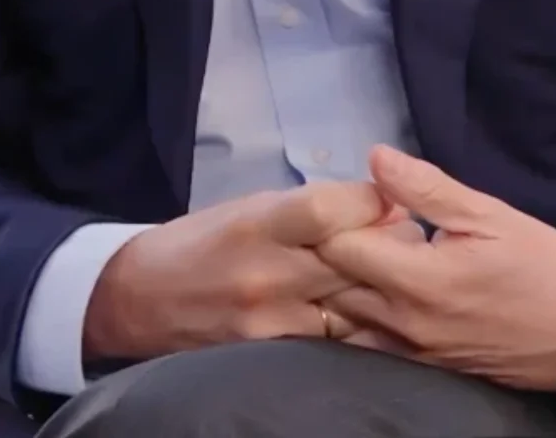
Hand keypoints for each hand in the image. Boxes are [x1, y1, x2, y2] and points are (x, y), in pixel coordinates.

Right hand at [84, 181, 417, 363]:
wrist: (142, 300)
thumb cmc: (197, 243)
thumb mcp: (244, 210)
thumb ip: (301, 212)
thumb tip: (367, 206)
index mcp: (257, 223)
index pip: (331, 210)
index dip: (371, 202)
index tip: (389, 199)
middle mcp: (269, 272)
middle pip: (355, 259)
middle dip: (393, 245)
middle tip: (414, 238)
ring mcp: (276, 321)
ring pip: (356, 307)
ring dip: (387, 290)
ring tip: (402, 279)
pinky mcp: (278, 356)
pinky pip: (338, 342)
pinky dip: (360, 327)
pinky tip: (373, 317)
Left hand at [318, 147, 555, 391]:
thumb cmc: (539, 264)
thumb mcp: (488, 215)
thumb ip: (426, 189)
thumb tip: (375, 157)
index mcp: (420, 282)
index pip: (337, 248)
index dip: (336, 216)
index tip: (357, 201)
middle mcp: (406, 324)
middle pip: (331, 284)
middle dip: (329, 250)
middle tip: (355, 224)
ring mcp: (413, 352)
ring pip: (345, 318)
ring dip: (341, 283)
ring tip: (365, 254)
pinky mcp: (424, 367)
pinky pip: (368, 341)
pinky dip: (358, 314)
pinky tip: (375, 287)